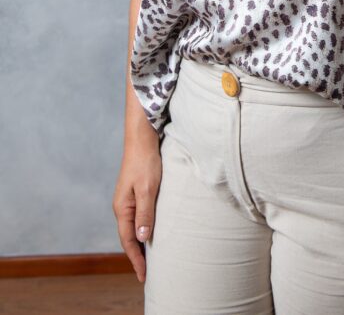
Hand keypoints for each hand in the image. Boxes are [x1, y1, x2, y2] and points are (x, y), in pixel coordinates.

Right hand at [112, 141, 161, 282]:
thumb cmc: (145, 162)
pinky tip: (151, 233)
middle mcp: (122, 206)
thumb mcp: (147, 188)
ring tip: (150, 260)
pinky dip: (143, 230)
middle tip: (148, 274)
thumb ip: (145, 213)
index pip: (128, 240)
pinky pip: (138, 218)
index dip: (136, 259)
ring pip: (133, 228)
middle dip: (137, 256)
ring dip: (140, 244)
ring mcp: (127, 200)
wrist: (142, 139)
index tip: (144, 276)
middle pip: (129, 237)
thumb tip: (142, 238)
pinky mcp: (135, 193)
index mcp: (122, 208)